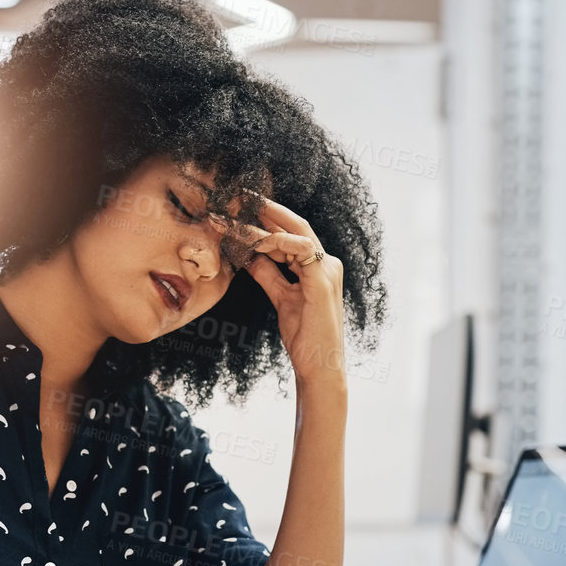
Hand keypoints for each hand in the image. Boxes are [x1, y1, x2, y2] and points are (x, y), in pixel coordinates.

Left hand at [215, 195, 346, 386]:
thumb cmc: (304, 337)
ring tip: (237, 216)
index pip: (291, 236)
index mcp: (318, 269)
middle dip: (266, 211)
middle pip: (294, 227)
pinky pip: (299, 249)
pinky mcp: (322, 282)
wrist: (318, 366)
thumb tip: (250, 257)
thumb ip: (269, 276)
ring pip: (294, 234)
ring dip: (264, 224)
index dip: (267, 223)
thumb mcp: (281, 299)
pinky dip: (276, 242)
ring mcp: (327, 271)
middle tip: (237, 198)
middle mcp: (327, 265)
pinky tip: (254, 239)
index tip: (241, 213)